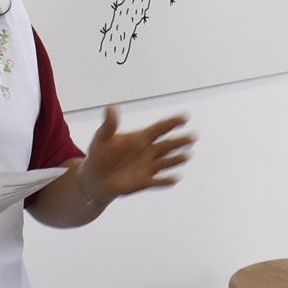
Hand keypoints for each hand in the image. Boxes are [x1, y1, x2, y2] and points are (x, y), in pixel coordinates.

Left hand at [80, 106, 194, 201]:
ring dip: (176, 159)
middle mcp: (148, 151)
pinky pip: (157, 181)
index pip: (159, 128)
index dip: (172, 123)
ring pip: (166, 162)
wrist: (95, 178)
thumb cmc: (99, 155)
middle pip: (167, 145)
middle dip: (180, 140)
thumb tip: (111, 106)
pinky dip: (166, 180)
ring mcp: (148, 167)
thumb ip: (109, 124)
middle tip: (192, 136)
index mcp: (140, 138)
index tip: (185, 117)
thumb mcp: (101, 138)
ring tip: (187, 155)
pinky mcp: (144, 181)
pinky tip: (174, 178)